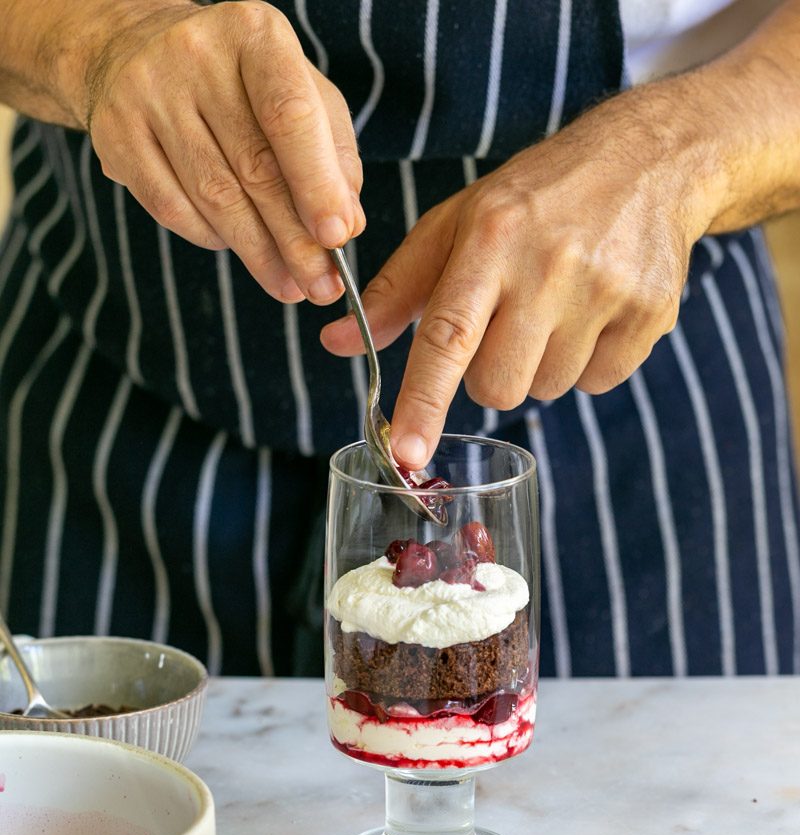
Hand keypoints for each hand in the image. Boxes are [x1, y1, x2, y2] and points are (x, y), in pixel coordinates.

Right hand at [86, 1, 363, 302]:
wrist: (137, 50)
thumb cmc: (242, 82)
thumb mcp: (302, 95)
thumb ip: (334, 156)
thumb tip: (346, 226)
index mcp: (254, 35)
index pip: (290, 116)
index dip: (316, 183)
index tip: (337, 238)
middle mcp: (195, 54)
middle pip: (254, 168)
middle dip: (294, 240)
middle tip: (321, 287)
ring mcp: (147, 93)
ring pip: (215, 198)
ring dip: (258, 253)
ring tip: (289, 286)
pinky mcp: (115, 135)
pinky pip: (174, 209)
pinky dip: (213, 238)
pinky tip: (237, 248)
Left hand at [321, 88, 714, 467]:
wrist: (647, 161)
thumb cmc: (533, 200)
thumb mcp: (457, 225)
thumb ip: (397, 290)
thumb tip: (335, 344)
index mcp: (490, 239)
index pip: (448, 336)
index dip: (424, 400)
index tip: (406, 450)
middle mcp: (550, 266)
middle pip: (497, 386)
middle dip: (489, 374)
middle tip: (505, 325)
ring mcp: (607, 292)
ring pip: (546, 388)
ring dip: (538, 365)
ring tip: (555, 307)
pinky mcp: (650, 315)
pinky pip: (598, 383)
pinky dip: (586, 362)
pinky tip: (592, 312)